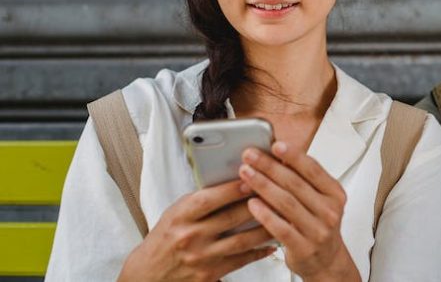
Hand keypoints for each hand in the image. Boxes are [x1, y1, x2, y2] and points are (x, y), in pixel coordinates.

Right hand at [117, 179, 274, 281]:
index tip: (254, 177)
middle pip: (232, 217)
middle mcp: (190, 237)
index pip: (210, 198)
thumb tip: (234, 181)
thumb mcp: (175, 213)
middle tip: (279, 192)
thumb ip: (201, 200)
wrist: (148, 275)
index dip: (234, 188)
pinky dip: (259, 251)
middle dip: (258, 203)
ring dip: (265, 228)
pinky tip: (273, 243)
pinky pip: (241, 261)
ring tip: (284, 216)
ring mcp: (201, 258)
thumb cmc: (165, 239)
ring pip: (242, 241)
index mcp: (181, 216)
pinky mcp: (209, 275)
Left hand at [239, 141, 360, 281]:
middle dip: (270, 167)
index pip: (313, 169)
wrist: (327, 261)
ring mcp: (318, 230)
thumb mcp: (320, 200)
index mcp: (335, 193)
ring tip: (246, 174)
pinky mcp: (303, 247)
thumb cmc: (319, 224)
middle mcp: (329, 211)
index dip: (293, 155)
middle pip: (295, 184)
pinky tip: (251, 203)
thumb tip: (278, 156)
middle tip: (250, 156)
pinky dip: (265, 214)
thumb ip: (304, 180)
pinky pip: (280, 228)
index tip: (275, 145)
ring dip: (263, 185)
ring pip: (286, 203)